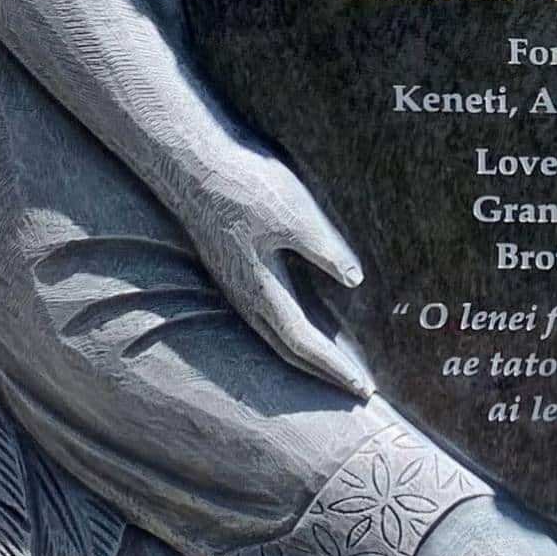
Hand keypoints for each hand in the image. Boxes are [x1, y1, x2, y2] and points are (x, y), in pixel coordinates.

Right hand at [190, 146, 374, 398]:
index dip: (334, 369)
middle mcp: (245, 297)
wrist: (193, 162)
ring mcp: (236, 283)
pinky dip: (293, 331)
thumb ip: (325, 250)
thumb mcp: (296, 215)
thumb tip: (355, 281)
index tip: (363, 390)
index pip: (304, 344)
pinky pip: (268, 314)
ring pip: (275, 334)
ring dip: (307, 355)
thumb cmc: (247, 186)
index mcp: (260, 291)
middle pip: (288, 350)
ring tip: (336, 368)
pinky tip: (307, 324)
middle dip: (323, 373)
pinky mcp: (235, 266)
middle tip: (356, 392)